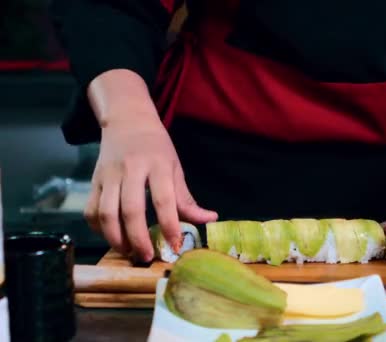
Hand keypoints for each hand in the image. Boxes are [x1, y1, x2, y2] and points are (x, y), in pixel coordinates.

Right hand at [85, 117, 217, 261]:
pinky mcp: (93, 180)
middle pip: (131, 209)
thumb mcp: (175, 167)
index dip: (170, 225)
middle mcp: (131, 169)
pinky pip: (91, 210)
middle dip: (139, 238)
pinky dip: (98, 229)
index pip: (164, 199)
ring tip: (129, 251)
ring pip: (106, 212)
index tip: (175, 246)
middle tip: (147, 257)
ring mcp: (109, 175)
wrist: (128, 121)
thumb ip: (188, 198)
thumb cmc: (156, 147)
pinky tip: (112, 237)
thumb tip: (210, 220)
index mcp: (157, 165)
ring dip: (116, 238)